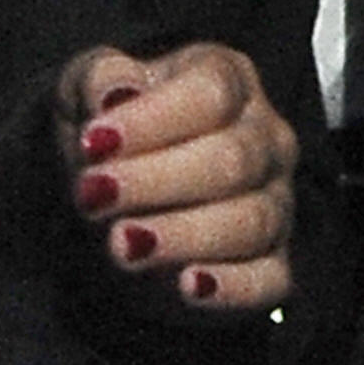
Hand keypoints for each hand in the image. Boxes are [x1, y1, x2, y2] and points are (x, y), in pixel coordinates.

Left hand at [56, 43, 296, 313]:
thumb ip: (99, 81)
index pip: (210, 94)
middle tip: (94, 196)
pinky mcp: (272, 263)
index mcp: (228, 78)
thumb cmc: (110, 133)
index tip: (93, 143)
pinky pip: (269, 279)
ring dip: (182, 235)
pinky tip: (188, 286)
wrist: (112, 200)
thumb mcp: (86, 91)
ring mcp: (277, 201)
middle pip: (232, 159)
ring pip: (251, 221)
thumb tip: (115, 93)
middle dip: (157, 181)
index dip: (152, 120)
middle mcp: (265, 136)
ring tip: (122, 244)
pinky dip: (232, 286)